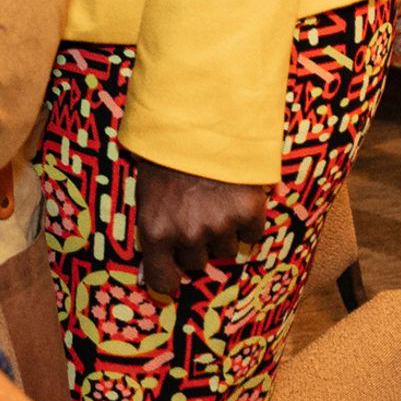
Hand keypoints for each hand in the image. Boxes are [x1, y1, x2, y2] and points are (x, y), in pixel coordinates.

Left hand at [129, 155, 270, 300]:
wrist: (196, 119)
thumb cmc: (165, 154)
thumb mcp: (147, 192)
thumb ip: (156, 228)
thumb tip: (154, 270)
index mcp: (155, 229)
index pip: (162, 282)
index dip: (170, 279)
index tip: (174, 274)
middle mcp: (187, 234)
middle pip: (197, 262)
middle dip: (197, 243)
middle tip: (195, 212)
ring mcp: (219, 225)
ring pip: (227, 250)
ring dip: (224, 231)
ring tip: (215, 199)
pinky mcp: (248, 213)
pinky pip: (253, 234)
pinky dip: (249, 220)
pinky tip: (238, 197)